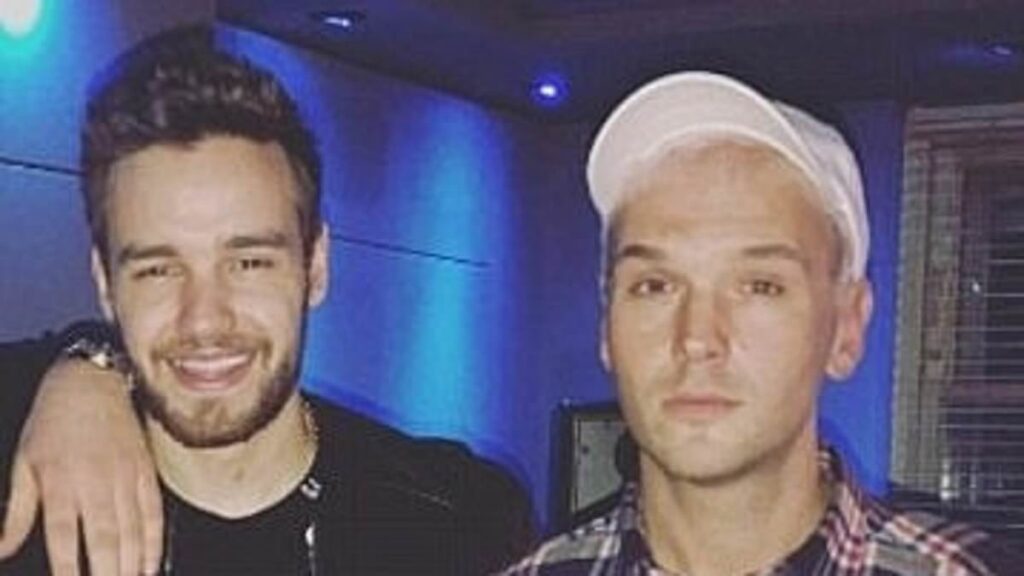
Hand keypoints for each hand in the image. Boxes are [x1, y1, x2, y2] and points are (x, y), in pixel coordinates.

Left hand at [2, 358, 162, 575]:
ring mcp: (124, 477)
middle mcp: (95, 483)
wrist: (92, 381)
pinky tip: (150, 565)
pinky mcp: (144, 471)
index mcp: (60, 483)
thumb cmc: (52, 422)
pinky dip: (154, 542)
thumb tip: (3, 551)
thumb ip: (17, 513)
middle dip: (107, 574)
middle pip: (105, 540)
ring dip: (132, 565)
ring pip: (132, 530)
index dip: (68, 570)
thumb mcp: (23, 463)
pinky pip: (152, 512)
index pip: (64, 538)